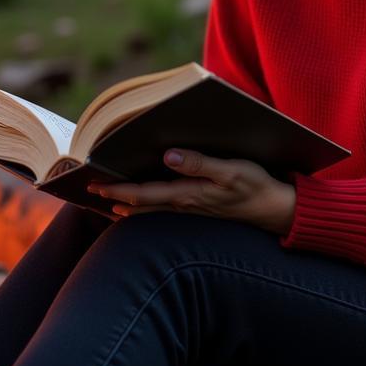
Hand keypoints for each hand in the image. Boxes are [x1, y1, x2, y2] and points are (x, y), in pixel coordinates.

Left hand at [88, 149, 296, 234]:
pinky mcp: (199, 206)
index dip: (116, 190)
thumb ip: (199, 163)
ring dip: (128, 203)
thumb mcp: (231, 170)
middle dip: (115, 197)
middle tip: (89, 190)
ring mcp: (190, 208)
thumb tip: (167, 155)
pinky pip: (164, 208)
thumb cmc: (255, 185)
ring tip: (108, 199)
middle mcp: (184, 204)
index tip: (93, 184)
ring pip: (150, 208)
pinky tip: (140, 204)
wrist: (275, 209)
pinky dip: (146, 205)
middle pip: (140, 203)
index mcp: (187, 194)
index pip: (142, 194)